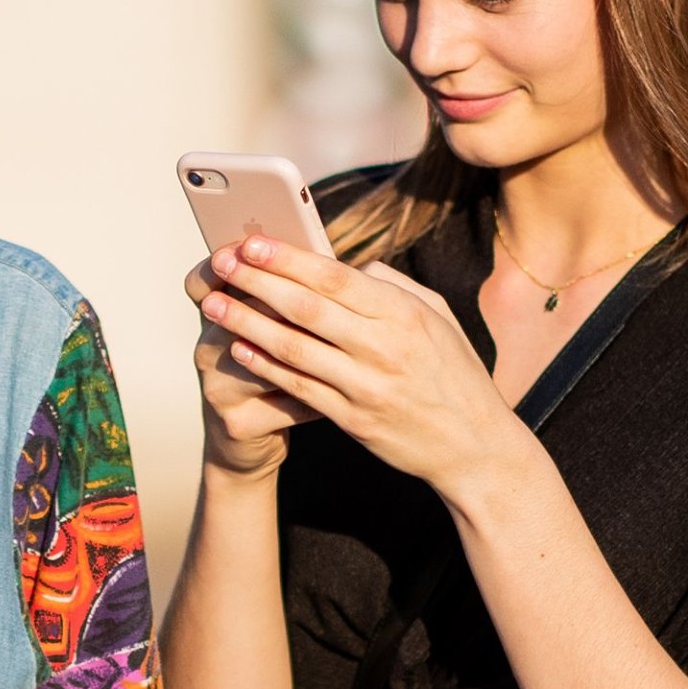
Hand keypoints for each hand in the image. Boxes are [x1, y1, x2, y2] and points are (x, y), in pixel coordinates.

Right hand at [184, 255, 320, 479]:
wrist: (261, 434)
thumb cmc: (284, 363)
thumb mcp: (278, 323)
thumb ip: (295, 294)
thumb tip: (330, 261)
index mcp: (218, 313)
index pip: (208, 279)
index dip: (231, 262)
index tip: (258, 244)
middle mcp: (208, 347)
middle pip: (232, 313)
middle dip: (270, 296)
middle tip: (309, 285)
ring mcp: (218, 388)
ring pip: (257, 361)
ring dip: (297, 347)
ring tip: (333, 338)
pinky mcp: (238, 423)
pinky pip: (283, 404)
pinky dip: (314, 395)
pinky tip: (343, 389)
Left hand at [197, 233, 537, 503]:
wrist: (474, 446)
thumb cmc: (454, 374)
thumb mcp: (437, 318)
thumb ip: (392, 287)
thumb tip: (349, 266)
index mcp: (404, 313)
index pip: (334, 277)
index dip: (287, 258)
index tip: (251, 242)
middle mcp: (383, 347)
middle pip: (305, 307)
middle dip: (256, 282)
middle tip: (219, 264)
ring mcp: (366, 386)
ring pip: (293, 348)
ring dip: (247, 323)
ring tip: (213, 304)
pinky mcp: (353, 420)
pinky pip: (299, 388)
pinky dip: (266, 366)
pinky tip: (238, 348)